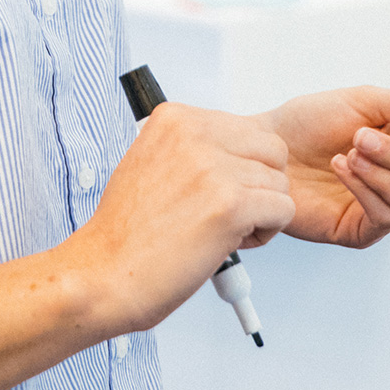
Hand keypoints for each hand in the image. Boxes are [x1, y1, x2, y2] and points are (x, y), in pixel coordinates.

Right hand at [61, 102, 295, 337]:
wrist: (106, 272)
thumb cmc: (128, 231)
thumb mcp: (152, 161)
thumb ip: (192, 148)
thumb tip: (236, 151)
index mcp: (174, 118)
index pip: (245, 129)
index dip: (238, 166)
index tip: (209, 190)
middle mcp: (193, 133)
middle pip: (271, 150)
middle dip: (259, 184)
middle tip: (226, 210)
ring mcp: (212, 167)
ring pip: (280, 183)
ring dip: (260, 212)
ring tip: (220, 230)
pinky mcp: (230, 204)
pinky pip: (283, 210)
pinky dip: (266, 233)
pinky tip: (230, 242)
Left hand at [260, 87, 389, 248]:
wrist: (265, 142)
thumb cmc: (309, 121)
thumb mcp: (363, 99)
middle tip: (360, 137)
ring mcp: (384, 208)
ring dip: (386, 176)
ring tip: (350, 153)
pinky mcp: (360, 230)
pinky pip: (386, 220)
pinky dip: (366, 190)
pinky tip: (340, 168)